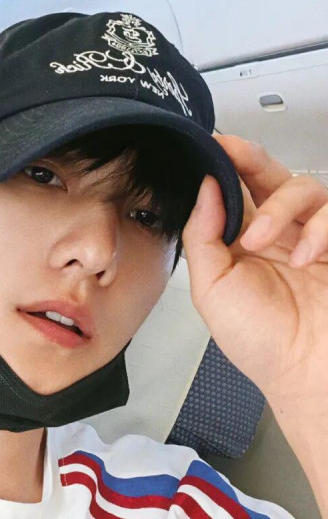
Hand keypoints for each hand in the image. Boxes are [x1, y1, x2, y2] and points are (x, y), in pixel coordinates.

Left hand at [180, 134, 327, 409]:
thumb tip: (206, 188)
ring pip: (304, 188)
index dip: (227, 168)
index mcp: (244, 248)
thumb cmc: (259, 341)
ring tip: (260, 243)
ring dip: (279, 208)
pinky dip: (320, 227)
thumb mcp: (212, 289)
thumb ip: (203, 237)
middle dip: (251, 159)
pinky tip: (306, 256)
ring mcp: (316, 238)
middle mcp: (280, 237)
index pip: (237, 196)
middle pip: (271, 179)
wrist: (307, 371)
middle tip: (233, 150)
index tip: (212, 147)